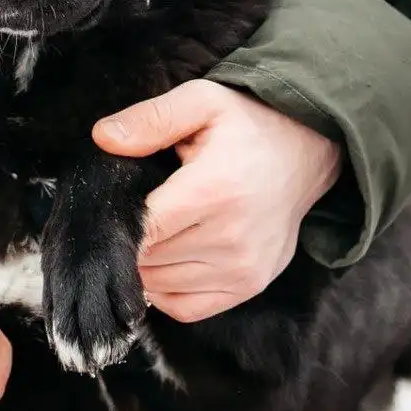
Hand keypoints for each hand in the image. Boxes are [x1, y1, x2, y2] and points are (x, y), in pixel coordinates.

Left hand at [93, 79, 341, 322]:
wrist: (307, 151)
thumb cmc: (249, 125)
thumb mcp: (201, 102)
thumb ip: (152, 119)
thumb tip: (103, 138)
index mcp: (214, 190)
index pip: (143, 229)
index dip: (118, 222)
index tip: (114, 205)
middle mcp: (231, 238)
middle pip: (148, 259)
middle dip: (131, 240)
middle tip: (137, 212)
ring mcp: (243, 269)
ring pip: (161, 285)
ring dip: (147, 264)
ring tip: (156, 231)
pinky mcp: (250, 286)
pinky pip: (187, 308)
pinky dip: (166, 290)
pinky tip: (167, 260)